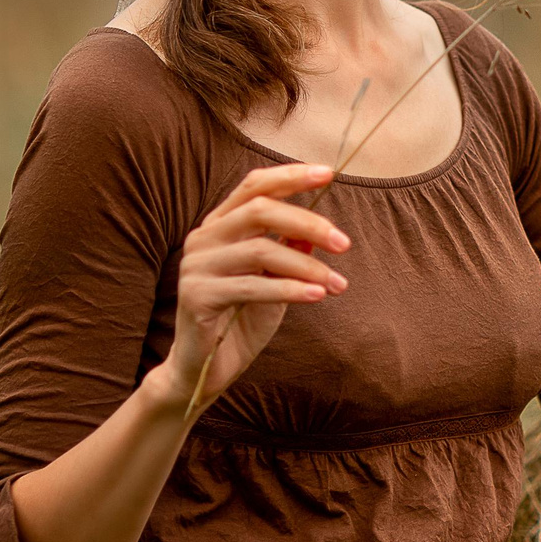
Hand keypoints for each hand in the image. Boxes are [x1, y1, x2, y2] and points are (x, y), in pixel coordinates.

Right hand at [156, 163, 350, 415]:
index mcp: (220, 225)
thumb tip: (317, 229)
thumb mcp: (275, 279)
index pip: (254, 186)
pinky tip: (317, 296)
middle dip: (308, 223)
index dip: (290, 176)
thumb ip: (289, 249)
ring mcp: (195, 266)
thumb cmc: (242, 318)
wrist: (205, 368)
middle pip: (259, 211)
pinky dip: (289, 290)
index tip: (328, 174)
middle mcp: (203, 238)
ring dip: (307, 267)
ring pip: (260, 250)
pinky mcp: (196, 296)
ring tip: (337, 284)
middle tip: (344, 244)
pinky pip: (251, 286)